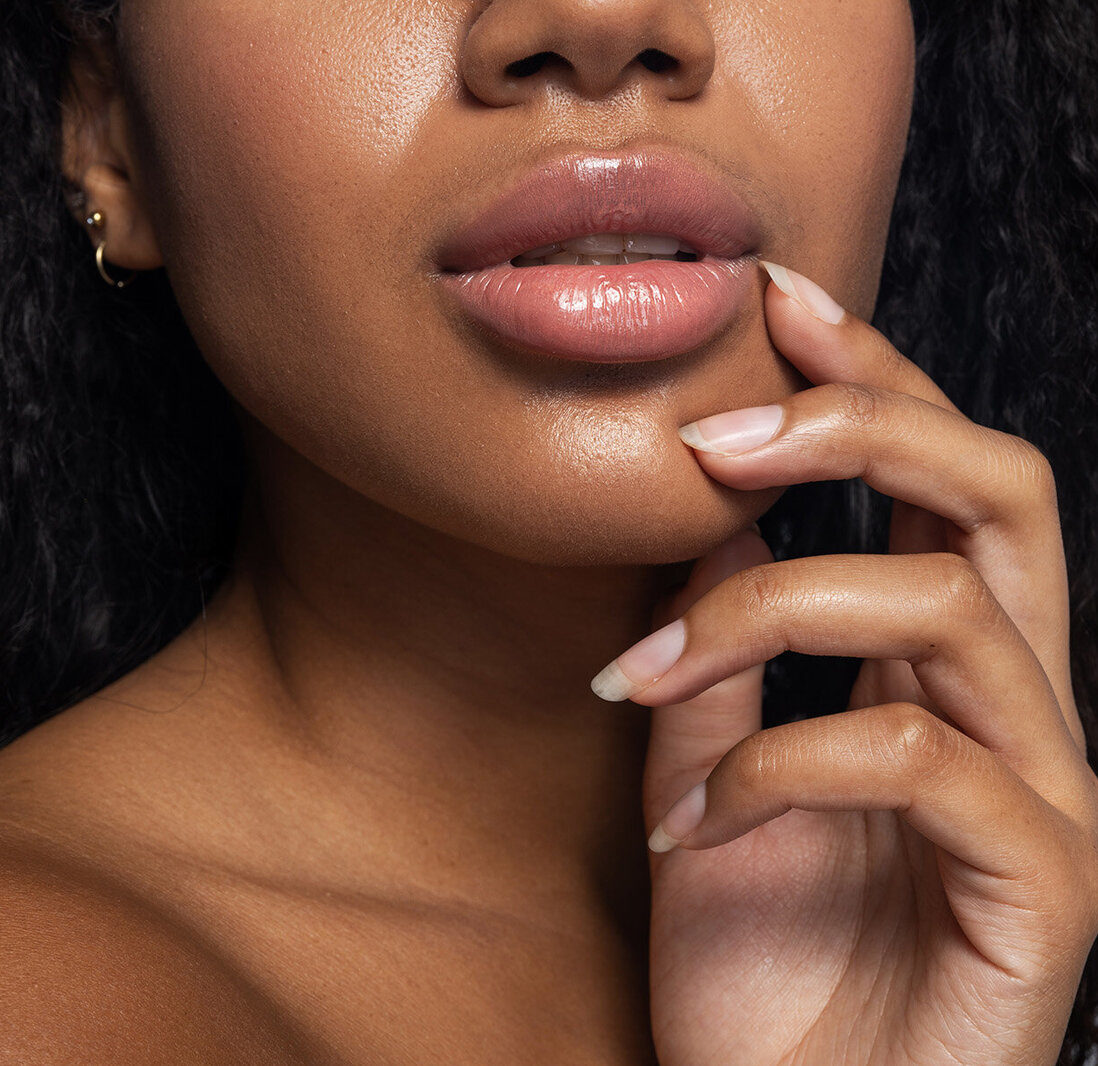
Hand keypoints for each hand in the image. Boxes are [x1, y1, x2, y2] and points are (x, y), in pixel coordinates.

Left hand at [591, 261, 1097, 1064]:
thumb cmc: (755, 962)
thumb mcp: (707, 767)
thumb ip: (722, 646)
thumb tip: (710, 521)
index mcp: (944, 669)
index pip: (940, 476)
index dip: (871, 374)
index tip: (772, 299)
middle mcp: (1017, 710)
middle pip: (1006, 491)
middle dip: (869, 424)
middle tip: (718, 433)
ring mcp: (1046, 797)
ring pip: (955, 607)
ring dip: (769, 614)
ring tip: (642, 677)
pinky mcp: (1047, 891)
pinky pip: (924, 761)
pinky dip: (781, 765)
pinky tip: (691, 821)